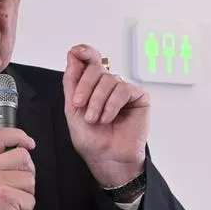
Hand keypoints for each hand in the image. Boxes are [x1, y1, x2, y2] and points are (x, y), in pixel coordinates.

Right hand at [0, 128, 35, 209]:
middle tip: (15, 189)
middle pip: (22, 156)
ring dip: (26, 195)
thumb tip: (20, 152)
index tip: (28, 142)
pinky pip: (30, 199)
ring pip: (30, 179)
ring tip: (11, 204)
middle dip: (26, 175)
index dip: (18, 135)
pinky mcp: (3, 197)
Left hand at [62, 44, 149, 187]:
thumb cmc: (90, 138)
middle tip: (80, 105)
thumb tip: (73, 56)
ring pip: (109, 79)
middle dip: (85, 87)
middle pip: (96, 68)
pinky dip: (112, 104)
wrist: (105, 157)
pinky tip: (108, 117)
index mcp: (90, 85)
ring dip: (98, 100)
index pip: (89, 61)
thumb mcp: (72, 107)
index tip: (77, 52)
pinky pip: (123, 89)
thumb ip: (72, 81)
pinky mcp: (138, 97)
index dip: (84, 53)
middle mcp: (106, 85)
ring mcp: (122, 90)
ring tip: (95, 119)